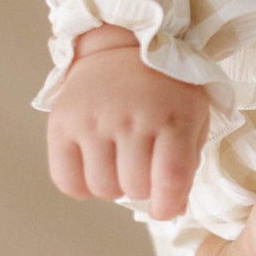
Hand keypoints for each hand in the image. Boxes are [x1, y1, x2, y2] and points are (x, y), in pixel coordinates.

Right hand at [48, 29, 209, 219]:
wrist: (125, 45)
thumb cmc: (167, 91)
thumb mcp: (193, 116)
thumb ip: (187, 163)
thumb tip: (170, 210)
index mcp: (172, 117)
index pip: (170, 179)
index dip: (168, 205)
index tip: (165, 208)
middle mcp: (131, 117)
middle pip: (134, 188)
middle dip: (143, 188)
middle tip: (143, 168)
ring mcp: (93, 120)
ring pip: (102, 188)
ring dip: (114, 186)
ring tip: (120, 163)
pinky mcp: (62, 122)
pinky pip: (66, 181)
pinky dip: (81, 185)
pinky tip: (93, 166)